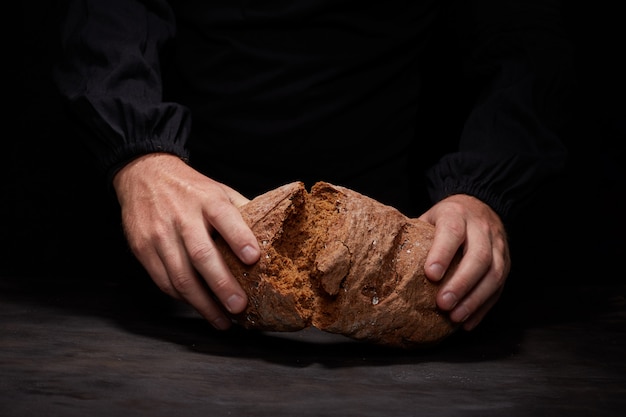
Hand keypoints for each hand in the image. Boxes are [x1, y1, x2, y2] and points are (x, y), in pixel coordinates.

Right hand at [112, 153, 260, 329]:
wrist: (144, 175)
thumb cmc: (189, 188)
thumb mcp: (218, 190)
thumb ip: (242, 212)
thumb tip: (272, 236)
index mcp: (207, 199)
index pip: (225, 217)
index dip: (239, 238)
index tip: (253, 258)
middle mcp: (181, 216)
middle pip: (201, 254)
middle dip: (221, 284)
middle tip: (239, 306)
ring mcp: (159, 234)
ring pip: (180, 275)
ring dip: (202, 303)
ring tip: (222, 320)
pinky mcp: (143, 249)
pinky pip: (164, 281)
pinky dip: (183, 298)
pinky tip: (199, 307)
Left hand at [418, 194, 510, 330]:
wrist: (479, 205)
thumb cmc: (447, 218)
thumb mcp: (429, 218)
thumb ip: (416, 236)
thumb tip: (388, 260)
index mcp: (457, 214)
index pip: (452, 232)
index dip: (443, 254)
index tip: (431, 275)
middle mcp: (482, 228)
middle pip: (479, 256)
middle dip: (461, 283)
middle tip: (443, 304)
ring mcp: (498, 246)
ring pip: (495, 274)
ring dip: (474, 299)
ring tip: (455, 317)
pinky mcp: (506, 262)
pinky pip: (500, 288)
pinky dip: (483, 307)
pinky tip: (467, 322)